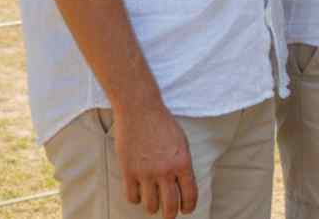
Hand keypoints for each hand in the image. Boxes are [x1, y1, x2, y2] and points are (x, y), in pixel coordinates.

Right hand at [113, 101, 197, 216]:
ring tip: (152, 197)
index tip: (186, 209)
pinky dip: (136, 197)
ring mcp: (146, 173)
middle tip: (169, 213)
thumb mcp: (181, 141)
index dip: (189, 207)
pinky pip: (132, 198)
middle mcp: (165, 170)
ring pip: (150, 206)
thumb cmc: (162, 124)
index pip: (190, 195)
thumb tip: (183, 188)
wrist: (140, 109)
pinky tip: (138, 189)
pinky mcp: (129, 172)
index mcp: (183, 162)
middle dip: (170, 214)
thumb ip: (182, 165)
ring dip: (152, 205)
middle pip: (170, 208)